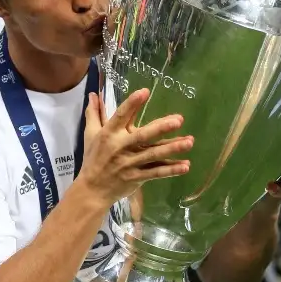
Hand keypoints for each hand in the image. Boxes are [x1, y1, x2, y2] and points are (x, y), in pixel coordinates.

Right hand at [78, 89, 193, 206]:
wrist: (92, 190)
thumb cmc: (94, 159)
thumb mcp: (90, 135)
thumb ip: (94, 114)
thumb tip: (92, 94)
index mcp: (109, 134)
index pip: (120, 116)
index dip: (132, 104)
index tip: (145, 92)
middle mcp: (120, 147)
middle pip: (143, 136)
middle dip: (160, 128)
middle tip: (178, 120)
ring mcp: (130, 163)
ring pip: (153, 155)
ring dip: (172, 149)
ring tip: (190, 142)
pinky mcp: (137, 177)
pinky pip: (156, 173)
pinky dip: (171, 170)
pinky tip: (186, 166)